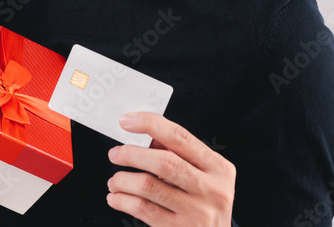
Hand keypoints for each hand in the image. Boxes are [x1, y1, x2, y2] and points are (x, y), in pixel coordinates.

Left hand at [106, 112, 235, 225]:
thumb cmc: (205, 205)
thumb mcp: (205, 177)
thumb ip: (179, 155)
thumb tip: (145, 135)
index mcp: (218, 168)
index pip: (180, 137)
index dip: (150, 124)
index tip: (126, 121)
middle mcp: (212, 189)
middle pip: (164, 162)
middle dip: (131, 154)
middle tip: (115, 154)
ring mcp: (197, 212)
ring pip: (149, 186)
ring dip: (123, 180)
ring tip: (114, 181)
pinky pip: (143, 209)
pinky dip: (123, 200)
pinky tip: (117, 198)